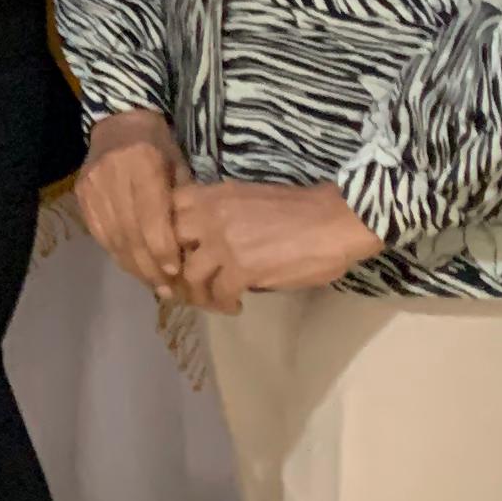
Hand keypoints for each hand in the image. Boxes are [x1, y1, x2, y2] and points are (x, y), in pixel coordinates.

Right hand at [74, 108, 191, 292]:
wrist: (120, 121)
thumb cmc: (159, 145)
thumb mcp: (179, 166)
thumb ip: (182, 203)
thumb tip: (192, 248)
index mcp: (143, 162)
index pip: (151, 216)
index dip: (163, 248)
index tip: (176, 272)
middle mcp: (112, 174)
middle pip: (131, 232)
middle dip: (150, 265)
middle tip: (168, 290)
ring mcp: (92, 186)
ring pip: (114, 237)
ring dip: (134, 265)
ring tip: (153, 284)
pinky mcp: (81, 194)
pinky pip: (100, 233)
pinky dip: (118, 253)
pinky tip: (133, 266)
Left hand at [169, 179, 381, 313]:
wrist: (335, 220)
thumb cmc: (300, 209)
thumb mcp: (248, 199)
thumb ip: (222, 215)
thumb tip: (208, 243)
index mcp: (213, 195)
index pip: (167, 209)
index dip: (166, 233)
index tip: (176, 250)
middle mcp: (210, 215)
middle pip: (169, 244)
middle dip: (173, 265)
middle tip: (187, 281)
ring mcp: (223, 243)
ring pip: (189, 274)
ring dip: (198, 291)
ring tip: (213, 299)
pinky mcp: (241, 269)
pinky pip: (218, 293)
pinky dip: (223, 304)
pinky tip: (235, 305)